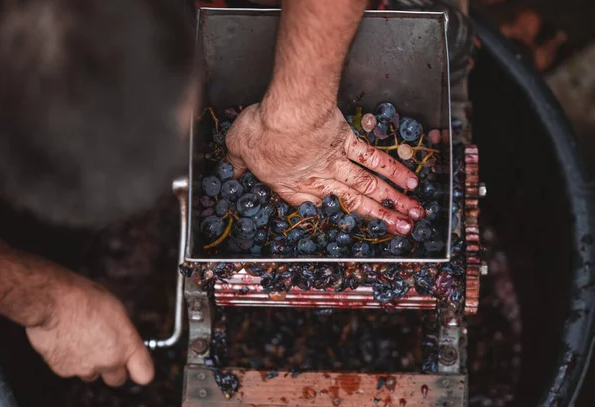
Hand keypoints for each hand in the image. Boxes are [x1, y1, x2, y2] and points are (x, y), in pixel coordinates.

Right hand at [25, 273, 153, 386]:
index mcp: (126, 345)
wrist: (52, 303)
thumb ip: (122, 331)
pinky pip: (72, 370)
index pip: (144, 373)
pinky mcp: (64, 371)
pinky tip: (68, 341)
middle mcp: (108, 360)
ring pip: (93, 374)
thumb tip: (122, 336)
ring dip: (91, 364)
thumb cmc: (83, 298)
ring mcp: (86, 368)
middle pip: (118, 379)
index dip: (140, 368)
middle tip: (109, 351)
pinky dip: (71, 360)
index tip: (138, 364)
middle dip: (115, 368)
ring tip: (84, 341)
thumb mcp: (116, 308)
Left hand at [225, 103, 424, 234]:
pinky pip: (372, 158)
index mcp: (291, 183)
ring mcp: (336, 161)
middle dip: (379, 216)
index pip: (311, 205)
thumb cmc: (262, 131)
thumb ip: (237, 162)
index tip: (344, 222)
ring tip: (414, 214)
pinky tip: (410, 181)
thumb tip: (230, 169)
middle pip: (353, 202)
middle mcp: (318, 177)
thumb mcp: (239, 147)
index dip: (328, 214)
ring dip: (392, 200)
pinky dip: (392, 170)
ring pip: (368, 185)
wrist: (287, 112)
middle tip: (402, 230)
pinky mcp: (348, 141)